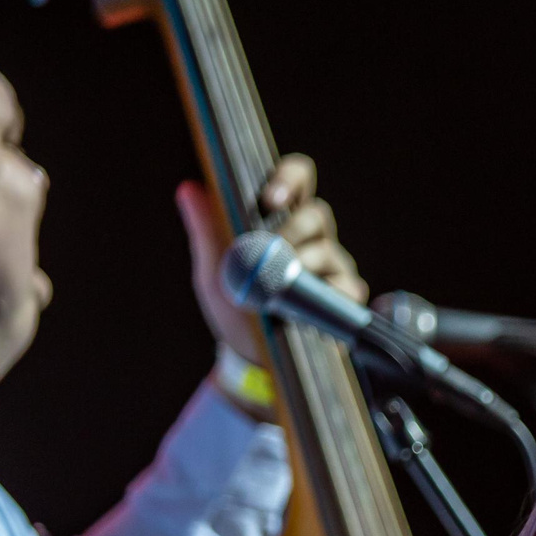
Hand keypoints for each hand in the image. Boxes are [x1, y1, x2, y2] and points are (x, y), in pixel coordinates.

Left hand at [175, 152, 365, 371]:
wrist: (251, 357)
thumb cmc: (236, 307)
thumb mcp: (214, 269)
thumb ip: (206, 229)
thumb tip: (189, 188)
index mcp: (283, 219)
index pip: (298, 180)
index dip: (289, 178)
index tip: (270, 198)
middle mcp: (313, 238)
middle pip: (317, 214)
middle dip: (292, 229)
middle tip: (272, 248)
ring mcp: (332, 265)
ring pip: (327, 250)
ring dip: (300, 264)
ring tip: (278, 286)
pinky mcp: (346, 295)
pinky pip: (344, 286)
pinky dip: (323, 294)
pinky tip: (305, 306)